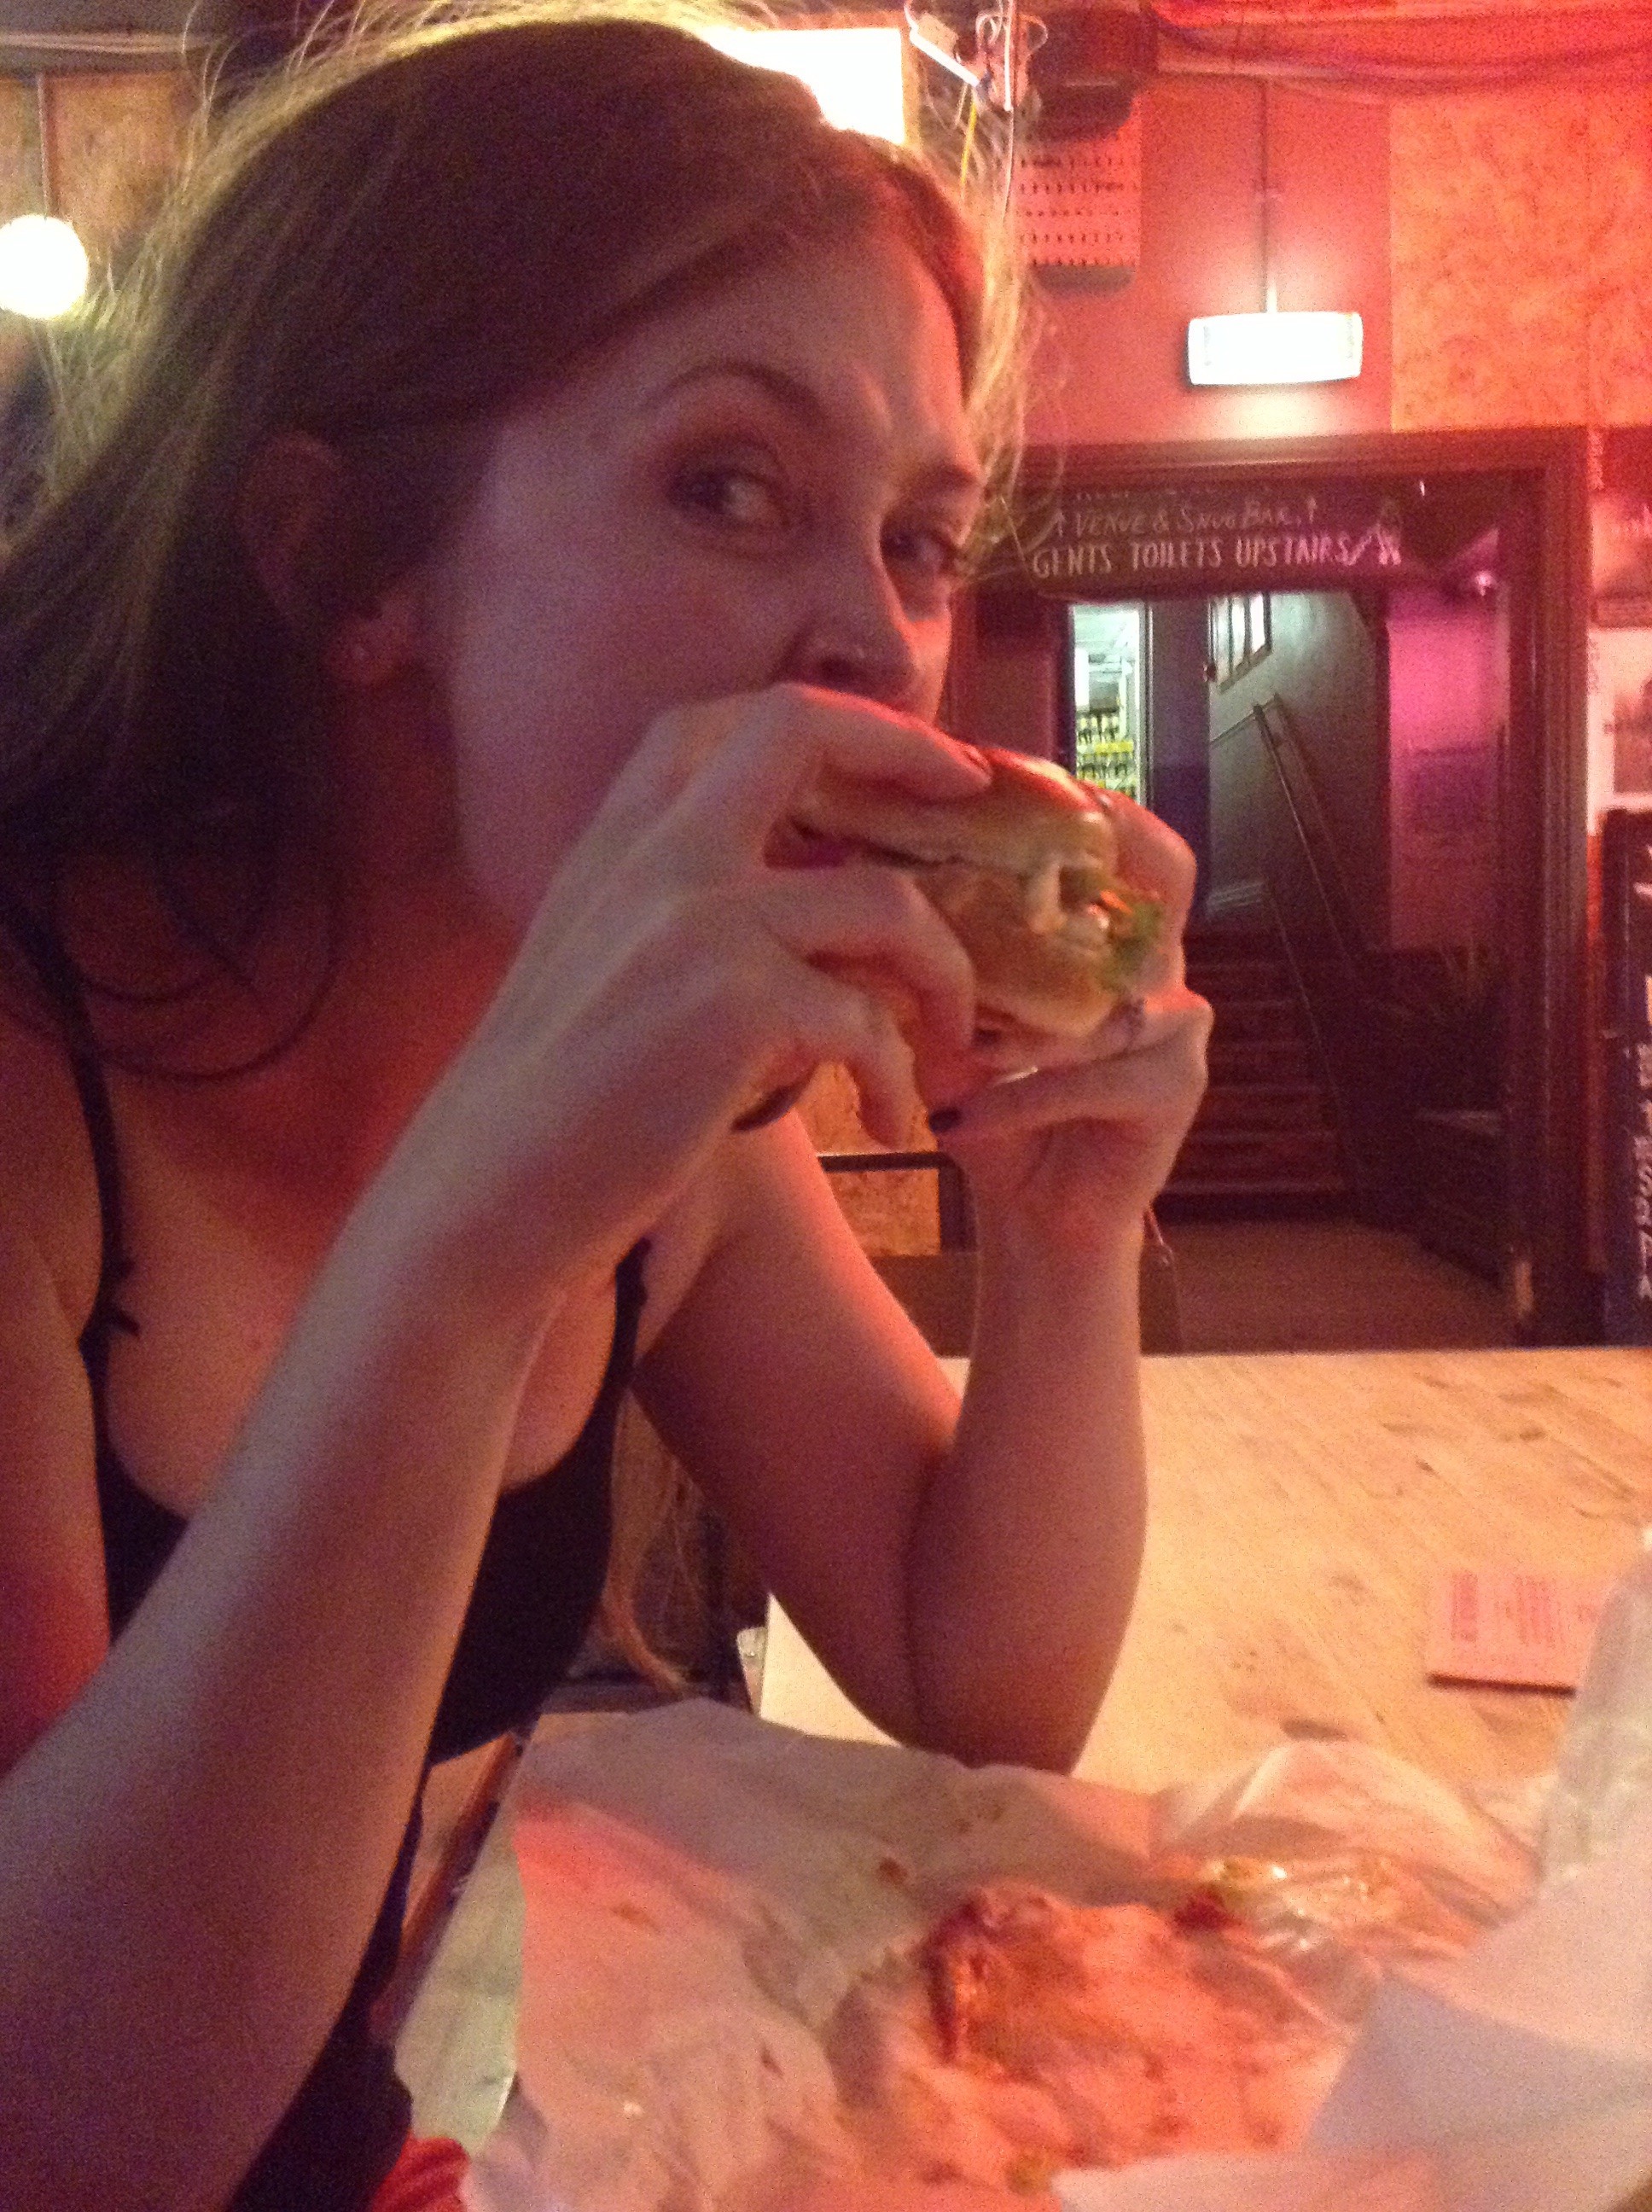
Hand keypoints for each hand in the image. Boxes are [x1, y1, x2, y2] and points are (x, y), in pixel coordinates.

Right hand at [390, 684, 987, 1303]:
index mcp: (620, 836)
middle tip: (973, 806)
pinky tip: (889, 1124)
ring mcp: (696, 921)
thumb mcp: (607, 963)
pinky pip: (870, 1022)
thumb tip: (823, 893)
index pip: (739, 720)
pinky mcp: (735, 1010)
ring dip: (944, 975)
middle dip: (911, 753)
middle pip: (802, 731)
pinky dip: (897, 1078)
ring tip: (950, 1046)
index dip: (848, 724)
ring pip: (887, 901)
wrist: (486, 1196)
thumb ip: (691, 908)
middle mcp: (656, 853)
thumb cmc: (556, 1105)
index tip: (921, 760)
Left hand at [921, 794, 1210, 1249]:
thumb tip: (855, 889)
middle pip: (1162, 879)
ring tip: (949, 1041)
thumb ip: (929, 966)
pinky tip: (958, 1123)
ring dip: (1022, 1020)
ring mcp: (1177, 1028)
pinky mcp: (1175, 1091)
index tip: (994, 770)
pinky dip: (1019, 1100)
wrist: (1040, 1219)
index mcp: (1112, 938)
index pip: (1122, 841)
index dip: (1076, 799)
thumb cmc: (998, 1108)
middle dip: (1096, 852)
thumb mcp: (950, 1026)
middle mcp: (1158, 969)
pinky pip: (1094, 1079)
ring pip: (1106, 997)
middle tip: (1011, 851)